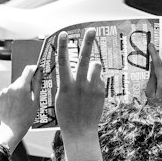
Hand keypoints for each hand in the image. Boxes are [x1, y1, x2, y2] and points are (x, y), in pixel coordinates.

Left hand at [0, 63, 40, 152]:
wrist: (11, 128)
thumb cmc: (26, 117)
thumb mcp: (35, 100)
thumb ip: (37, 84)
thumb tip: (39, 72)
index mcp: (22, 86)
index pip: (28, 70)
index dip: (34, 69)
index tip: (38, 71)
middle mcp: (11, 86)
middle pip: (22, 79)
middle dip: (27, 84)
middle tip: (31, 95)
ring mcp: (4, 91)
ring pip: (15, 86)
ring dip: (19, 90)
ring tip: (22, 103)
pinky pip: (8, 91)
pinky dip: (12, 95)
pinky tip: (15, 105)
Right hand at [54, 29, 104, 160]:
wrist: (80, 130)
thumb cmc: (67, 114)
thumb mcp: (61, 97)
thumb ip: (67, 82)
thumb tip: (72, 70)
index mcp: (65, 85)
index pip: (63, 61)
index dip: (63, 46)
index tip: (63, 33)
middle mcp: (79, 84)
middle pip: (85, 58)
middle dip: (88, 42)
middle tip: (91, 30)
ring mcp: (91, 87)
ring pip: (97, 66)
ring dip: (94, 66)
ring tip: (91, 73)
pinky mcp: (101, 92)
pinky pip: (100, 78)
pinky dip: (96, 81)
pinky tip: (93, 93)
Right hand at [144, 46, 161, 111]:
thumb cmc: (159, 110)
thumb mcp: (149, 96)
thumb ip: (151, 81)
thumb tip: (153, 70)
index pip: (159, 65)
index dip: (154, 54)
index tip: (151, 45)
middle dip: (156, 69)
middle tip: (149, 74)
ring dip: (161, 76)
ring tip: (157, 88)